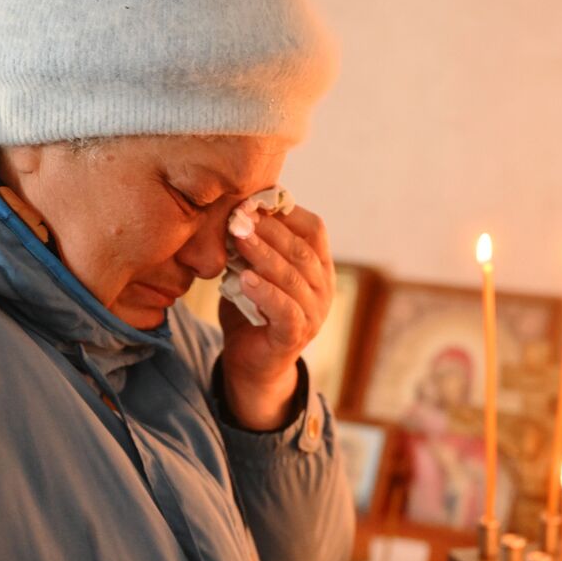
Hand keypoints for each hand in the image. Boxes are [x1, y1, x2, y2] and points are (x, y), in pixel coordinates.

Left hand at [218, 205, 333, 429]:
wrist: (251, 363)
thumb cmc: (252, 309)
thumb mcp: (254, 269)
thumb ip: (253, 244)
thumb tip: (237, 206)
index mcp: (319, 266)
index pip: (313, 229)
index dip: (285, 211)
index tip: (252, 197)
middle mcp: (324, 288)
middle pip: (301, 249)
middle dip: (268, 228)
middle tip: (239, 212)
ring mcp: (314, 313)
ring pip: (292, 277)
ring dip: (263, 254)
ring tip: (237, 236)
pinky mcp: (296, 336)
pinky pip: (285, 311)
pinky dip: (265, 293)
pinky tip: (244, 278)